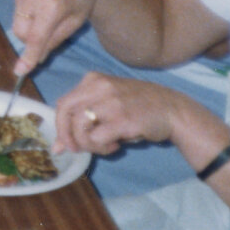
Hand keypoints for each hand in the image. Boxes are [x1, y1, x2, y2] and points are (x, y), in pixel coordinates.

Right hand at [9, 0, 106, 73]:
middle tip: (48, 32)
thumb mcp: (74, 24)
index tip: (20, 71)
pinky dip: (26, 12)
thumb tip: (34, 60)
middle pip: (20, 32)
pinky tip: (40, 2)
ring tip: (47, 13)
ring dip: (28, 25)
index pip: (35, 38)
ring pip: (16, 22)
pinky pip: (16, 10)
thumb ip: (53, 41)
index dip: (28, 56)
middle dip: (30, 39)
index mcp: (53, 6)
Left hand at [53, 74, 200, 155]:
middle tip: (78, 149)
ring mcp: (111, 102)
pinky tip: (115, 145)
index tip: (66, 143)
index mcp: (92, 80)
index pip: (62, 103)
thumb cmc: (137, 107)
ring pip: (80, 126)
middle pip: (65, 112)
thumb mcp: (107, 104)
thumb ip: (83, 119)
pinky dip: (102, 147)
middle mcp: (99, 86)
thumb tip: (58, 147)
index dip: (60, 126)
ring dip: (87, 144)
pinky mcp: (123, 119)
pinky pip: (98, 138)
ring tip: (103, 146)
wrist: (172, 109)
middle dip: (67, 135)